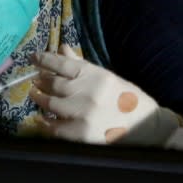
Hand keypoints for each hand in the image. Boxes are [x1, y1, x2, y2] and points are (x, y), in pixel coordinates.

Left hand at [29, 47, 182, 155]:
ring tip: (35, 95)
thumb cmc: (128, 100)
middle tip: (35, 80)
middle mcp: (88, 92)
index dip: (45, 59)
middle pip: (54, 83)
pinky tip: (41, 119)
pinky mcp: (81, 134)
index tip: (34, 57)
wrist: (148, 129)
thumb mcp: (107, 78)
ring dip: (40, 99)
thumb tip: (63, 48)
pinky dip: (46, 122)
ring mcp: (83, 114)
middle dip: (42, 80)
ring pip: (51, 103)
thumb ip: (82, 65)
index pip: (63, 63)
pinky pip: (55, 127)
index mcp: (97, 75)